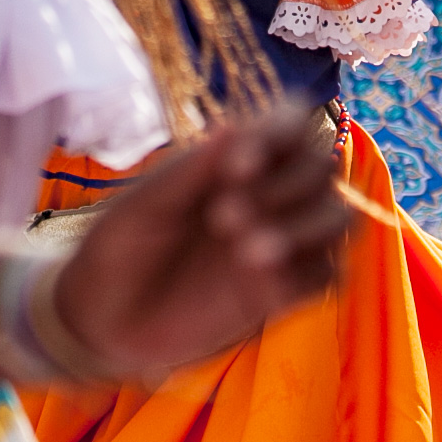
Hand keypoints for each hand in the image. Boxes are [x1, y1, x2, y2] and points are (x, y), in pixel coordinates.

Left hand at [53, 107, 348, 375]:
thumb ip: (190, 172)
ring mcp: (279, 241)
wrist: (102, 320)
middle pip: (325, 164)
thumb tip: (232, 126)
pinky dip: (311, 272)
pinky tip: (261, 280)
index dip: (281, 134)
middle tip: (222, 216)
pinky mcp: (281, 292)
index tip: (237, 167)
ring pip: (339, 216)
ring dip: (305, 226)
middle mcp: (267, 193)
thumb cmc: (118, 247)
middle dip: (285, 185)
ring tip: (246, 252)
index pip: (292, 121)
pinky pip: (330, 275)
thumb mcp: (145, 206)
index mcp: (235, 158)